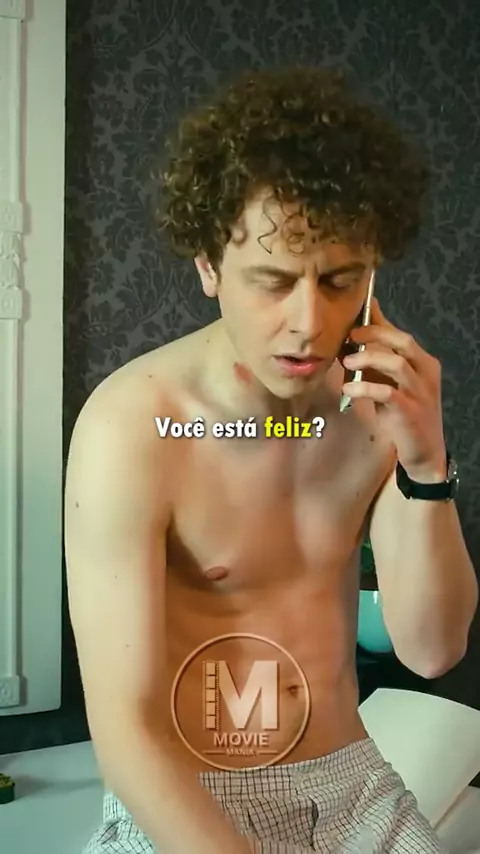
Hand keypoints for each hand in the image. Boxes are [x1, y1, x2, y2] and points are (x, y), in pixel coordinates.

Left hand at [342, 298, 446, 481]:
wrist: (424, 452)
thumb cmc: (403, 414)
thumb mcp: (391, 384)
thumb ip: (378, 362)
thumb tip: (352, 338)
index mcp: (424, 363)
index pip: (401, 334)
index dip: (378, 323)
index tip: (355, 318)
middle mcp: (426, 374)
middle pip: (402, 342)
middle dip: (374, 334)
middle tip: (349, 336)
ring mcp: (420, 392)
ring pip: (396, 364)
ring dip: (368, 359)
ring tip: (346, 362)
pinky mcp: (410, 412)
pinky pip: (387, 394)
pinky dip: (365, 389)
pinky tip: (349, 390)